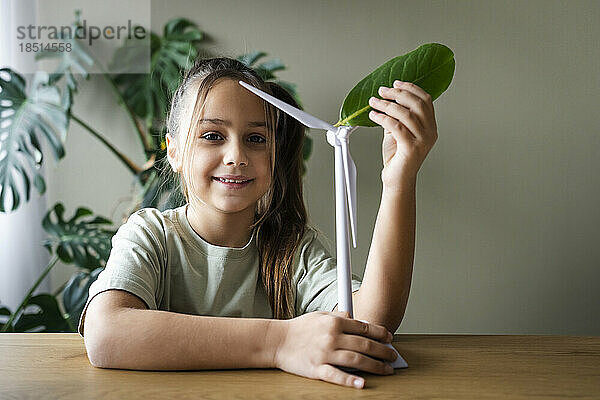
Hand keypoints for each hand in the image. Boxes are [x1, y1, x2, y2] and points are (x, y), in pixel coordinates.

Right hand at [272, 311, 397, 388]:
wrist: (276, 341)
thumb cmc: (298, 328)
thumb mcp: (319, 316)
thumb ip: (338, 317)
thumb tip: (355, 318)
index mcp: (334, 323)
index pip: (364, 327)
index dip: (380, 333)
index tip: (389, 338)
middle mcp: (331, 337)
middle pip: (364, 344)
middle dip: (383, 351)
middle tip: (393, 356)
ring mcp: (325, 354)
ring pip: (356, 360)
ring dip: (375, 366)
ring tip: (387, 370)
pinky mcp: (317, 369)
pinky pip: (336, 376)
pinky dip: (350, 380)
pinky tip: (362, 383)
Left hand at [368, 80, 437, 189]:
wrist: (397, 180)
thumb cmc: (398, 158)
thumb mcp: (397, 132)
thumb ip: (397, 117)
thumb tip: (387, 100)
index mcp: (430, 126)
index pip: (425, 100)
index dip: (410, 88)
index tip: (396, 83)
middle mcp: (430, 132)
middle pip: (417, 104)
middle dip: (397, 93)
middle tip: (382, 90)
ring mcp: (422, 140)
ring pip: (405, 114)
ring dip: (386, 105)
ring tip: (373, 102)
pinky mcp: (411, 148)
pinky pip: (396, 127)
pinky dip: (382, 118)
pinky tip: (373, 115)